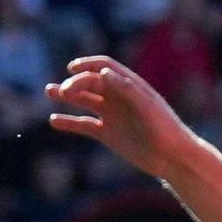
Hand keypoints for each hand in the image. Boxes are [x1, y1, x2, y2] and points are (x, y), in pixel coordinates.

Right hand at [44, 55, 188, 178]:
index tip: (72, 69)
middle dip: (75, 84)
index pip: (104, 67)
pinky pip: (83, 125)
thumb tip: (104, 73)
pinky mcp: (107, 134)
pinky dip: (68, 122)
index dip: (88, 65)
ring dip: (66, 95)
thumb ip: (126, 88)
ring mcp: (112, 115)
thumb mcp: (147, 106)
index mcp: (129, 86)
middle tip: (63, 92)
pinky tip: (53, 120)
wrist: (172, 157)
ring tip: (49, 91)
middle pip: (91, 83)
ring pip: (84, 101)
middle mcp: (118, 97)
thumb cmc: (165, 128)